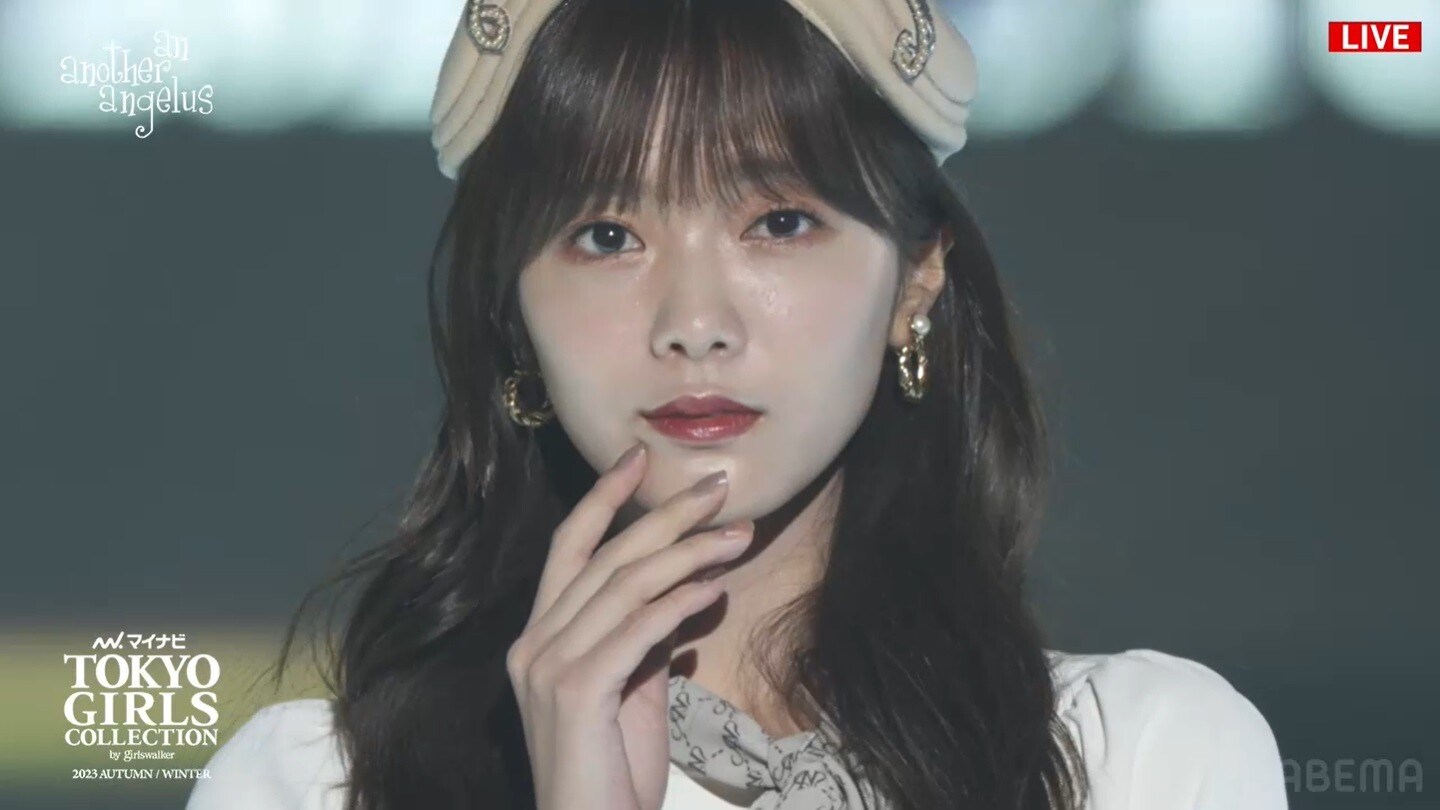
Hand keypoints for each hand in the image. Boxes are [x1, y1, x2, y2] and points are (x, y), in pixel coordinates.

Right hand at [507, 441, 753, 809]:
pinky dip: (678, 603)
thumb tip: (685, 592)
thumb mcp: (631, 690)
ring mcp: (549, 667)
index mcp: (539, 638)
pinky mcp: (577, 692)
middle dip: (664, 514)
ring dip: (688, 554)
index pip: (569, 548)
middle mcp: (534, 644)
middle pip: (604, 556)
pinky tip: (714, 589)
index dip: (603, 499)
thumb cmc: (613, 769)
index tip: (640, 459)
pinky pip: (636, 630)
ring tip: (737, 535)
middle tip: (718, 486)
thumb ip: (644, 639)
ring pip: (624, 585)